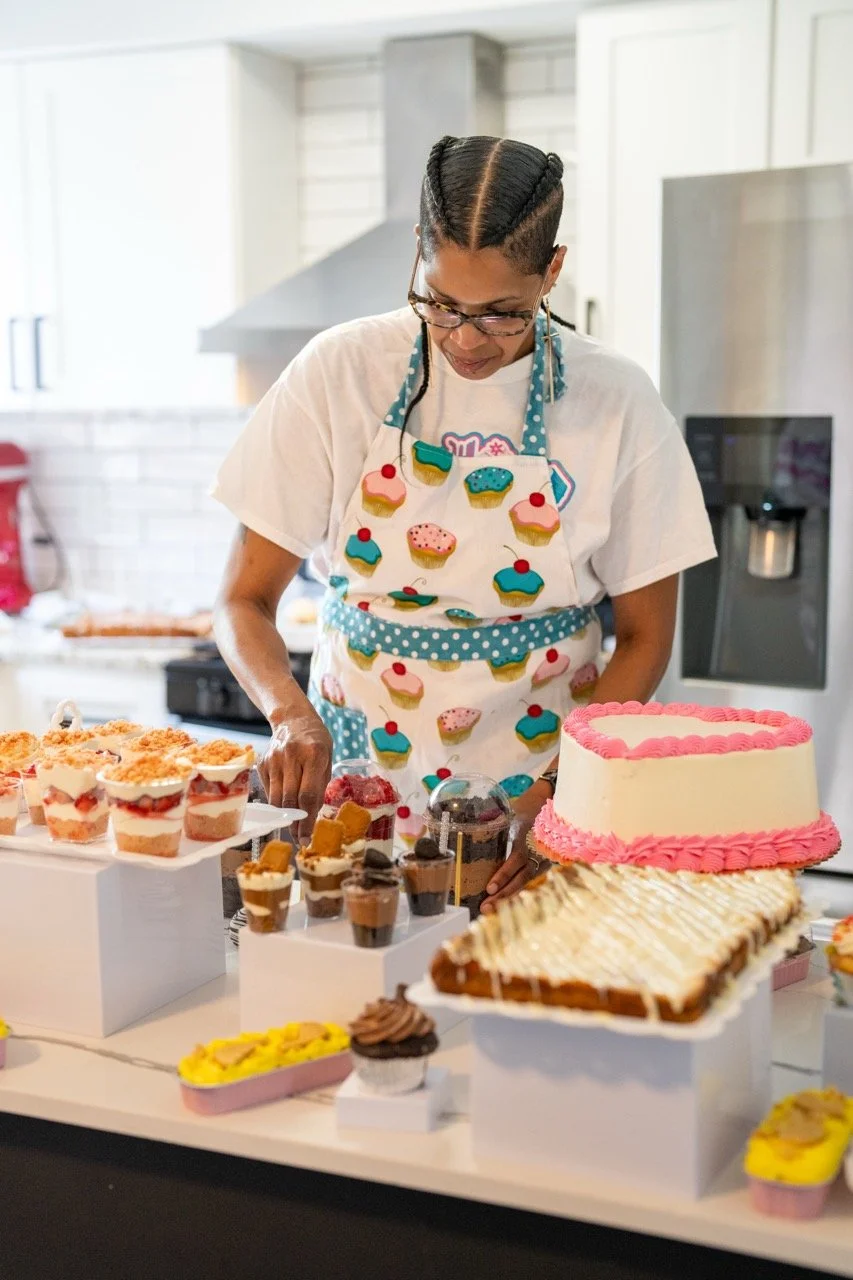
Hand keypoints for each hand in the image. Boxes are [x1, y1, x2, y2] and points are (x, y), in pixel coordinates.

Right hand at [259, 698, 331, 840]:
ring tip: (291, 827)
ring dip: (283, 816)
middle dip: (294, 823)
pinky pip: (269, 791)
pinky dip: (276, 801)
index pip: (308, 795)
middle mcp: (291, 756)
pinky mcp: (262, 763)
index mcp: (314, 754)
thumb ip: (320, 786)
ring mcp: (274, 759)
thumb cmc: (316, 741)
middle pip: (289, 799)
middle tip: (299, 837)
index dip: (307, 820)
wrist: (293, 719)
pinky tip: (284, 804)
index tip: (307, 838)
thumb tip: (311, 817)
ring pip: (276, 798)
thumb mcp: (327, 760)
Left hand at [480, 780, 550, 913]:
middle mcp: (536, 853)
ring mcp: (541, 862)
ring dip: (507, 898)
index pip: (515, 860)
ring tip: (489, 910)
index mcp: (528, 838)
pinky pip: (527, 882)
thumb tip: (469, 827)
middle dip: (502, 895)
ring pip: (524, 884)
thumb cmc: (528, 811)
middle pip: (519, 879)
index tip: (490, 888)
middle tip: (485, 908)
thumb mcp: (514, 814)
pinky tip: (500, 904)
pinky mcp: (541, 868)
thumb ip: (497, 824)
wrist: (555, 810)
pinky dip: (514, 893)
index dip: (503, 875)